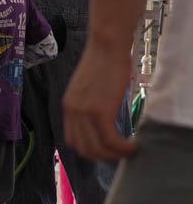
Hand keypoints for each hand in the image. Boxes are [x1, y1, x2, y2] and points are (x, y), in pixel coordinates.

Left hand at [63, 44, 136, 160]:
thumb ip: (90, 103)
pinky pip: (110, 140)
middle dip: (103, 157)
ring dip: (114, 156)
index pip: (72, 140)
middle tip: (120, 155)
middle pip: (83, 149)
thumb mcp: (89, 87)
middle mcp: (72, 111)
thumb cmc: (104, 62)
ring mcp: (84, 112)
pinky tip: (134, 145)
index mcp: (68, 106)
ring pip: (96, 148)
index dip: (90, 150)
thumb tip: (103, 117)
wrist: (106, 45)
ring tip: (129, 151)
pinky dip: (123, 148)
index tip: (107, 150)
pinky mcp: (100, 111)